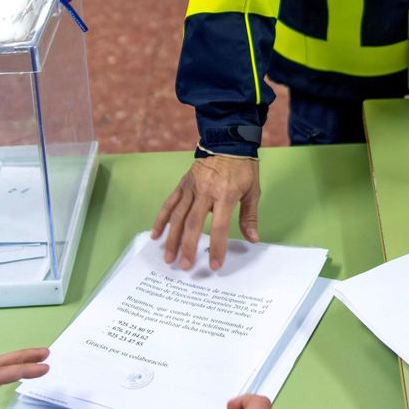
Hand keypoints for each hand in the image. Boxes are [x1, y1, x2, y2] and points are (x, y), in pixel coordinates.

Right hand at [153, 154, 261, 270]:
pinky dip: (161, 219)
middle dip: (188, 247)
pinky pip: (169, 203)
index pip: (219, 226)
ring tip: (168, 258)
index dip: (217, 247)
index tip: (215, 265)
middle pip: (193, 224)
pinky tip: (155, 235)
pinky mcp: (183, 184)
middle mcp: (205, 191)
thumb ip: (249, 216)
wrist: (228, 142)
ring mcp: (191, 188)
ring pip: (177, 216)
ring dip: (172, 239)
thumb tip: (253, 239)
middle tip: (185, 266)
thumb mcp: (253, 191)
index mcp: (225, 194)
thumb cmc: (243, 168)